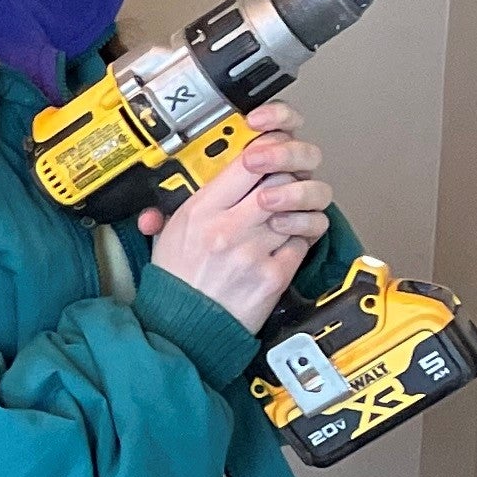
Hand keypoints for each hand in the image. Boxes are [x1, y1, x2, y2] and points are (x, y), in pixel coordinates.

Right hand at [146, 100, 330, 329]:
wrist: (184, 328)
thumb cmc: (177, 279)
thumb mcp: (171, 229)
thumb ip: (192, 197)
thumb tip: (210, 168)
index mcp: (201, 210)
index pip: (248, 161)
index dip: (267, 148)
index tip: (268, 152)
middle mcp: (228, 228)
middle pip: (281, 178)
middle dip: (286, 177)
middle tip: (281, 183)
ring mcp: (255, 252)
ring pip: (300, 207)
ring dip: (298, 207)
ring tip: (287, 213)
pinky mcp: (275, 276)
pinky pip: (305, 241)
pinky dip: (301, 238)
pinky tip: (286, 241)